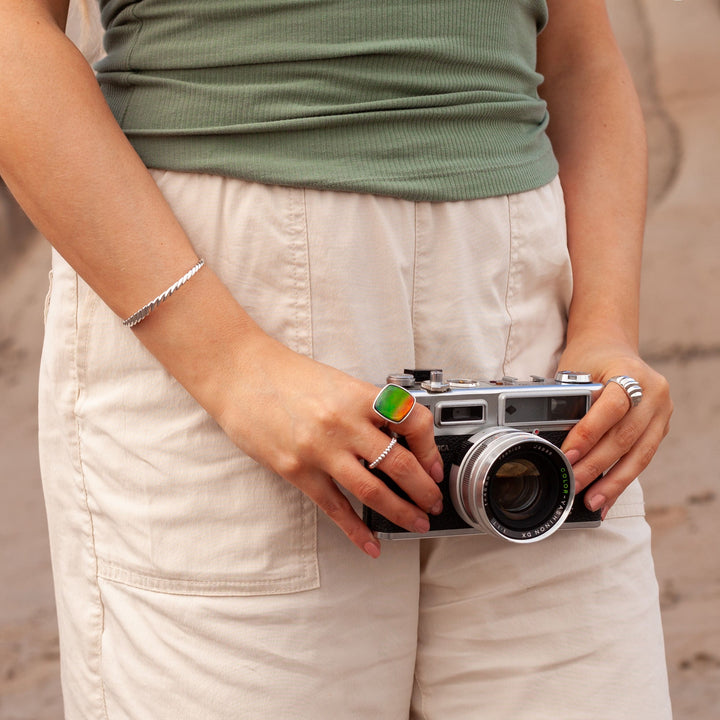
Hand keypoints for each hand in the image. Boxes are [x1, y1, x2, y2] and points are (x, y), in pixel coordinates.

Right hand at [215, 332, 444, 558]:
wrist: (241, 374)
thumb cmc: (288, 376)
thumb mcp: (338, 383)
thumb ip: (366, 410)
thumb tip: (396, 438)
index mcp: (358, 396)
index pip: (412, 422)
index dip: (430, 449)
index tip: (434, 466)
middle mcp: (343, 422)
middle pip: (398, 463)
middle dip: (423, 490)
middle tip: (433, 503)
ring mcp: (320, 449)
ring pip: (372, 490)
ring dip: (400, 512)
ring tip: (415, 523)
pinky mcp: (296, 470)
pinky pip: (334, 507)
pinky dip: (356, 529)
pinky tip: (371, 544)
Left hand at [558, 338, 671, 518]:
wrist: (612, 345)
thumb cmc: (590, 357)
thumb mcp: (574, 370)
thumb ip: (569, 401)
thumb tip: (549, 440)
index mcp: (630, 372)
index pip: (610, 409)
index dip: (588, 435)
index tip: (568, 456)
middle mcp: (653, 392)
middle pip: (625, 437)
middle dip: (597, 466)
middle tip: (574, 485)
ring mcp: (661, 411)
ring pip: (639, 454)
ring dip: (614, 482)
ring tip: (593, 502)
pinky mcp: (660, 427)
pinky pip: (642, 458)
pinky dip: (622, 479)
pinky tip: (608, 497)